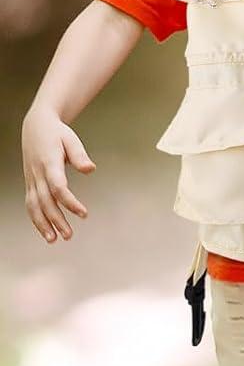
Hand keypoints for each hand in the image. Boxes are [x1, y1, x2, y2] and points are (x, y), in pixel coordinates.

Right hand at [22, 106, 94, 242]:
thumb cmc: (57, 133)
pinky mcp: (30, 182)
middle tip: (69, 236)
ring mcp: (31, 179)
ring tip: (54, 240)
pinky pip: (30, 203)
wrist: (36, 125)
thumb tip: (90, 169)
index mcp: (49, 163)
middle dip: (56, 220)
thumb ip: (79, 155)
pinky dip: (36, 218)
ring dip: (42, 224)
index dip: (69, 202)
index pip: (58, 187)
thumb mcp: (71, 139)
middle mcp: (37, 173)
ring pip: (34, 205)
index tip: (84, 214)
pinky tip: (46, 231)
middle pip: (45, 201)